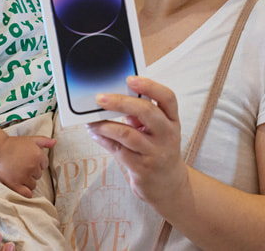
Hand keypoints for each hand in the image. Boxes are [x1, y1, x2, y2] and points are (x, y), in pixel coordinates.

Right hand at [0, 134, 55, 197]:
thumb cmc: (14, 144)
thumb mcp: (31, 139)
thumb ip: (44, 141)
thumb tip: (55, 142)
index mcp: (38, 155)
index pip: (45, 165)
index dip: (38, 163)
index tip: (30, 161)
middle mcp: (33, 166)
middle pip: (39, 175)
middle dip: (33, 172)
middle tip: (23, 167)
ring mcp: (24, 176)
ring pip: (33, 184)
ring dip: (28, 181)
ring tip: (21, 175)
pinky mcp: (15, 184)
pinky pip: (26, 193)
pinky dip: (26, 192)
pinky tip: (24, 188)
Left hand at [85, 75, 188, 205]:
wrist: (169, 185)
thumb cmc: (158, 150)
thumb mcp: (158, 130)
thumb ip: (142, 114)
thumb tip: (115, 97)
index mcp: (172, 120)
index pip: (167, 98)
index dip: (150, 86)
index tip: (131, 79)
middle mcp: (167, 135)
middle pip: (146, 112)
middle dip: (120, 102)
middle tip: (101, 99)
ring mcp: (155, 152)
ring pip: (128, 134)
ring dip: (105, 125)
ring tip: (92, 121)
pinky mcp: (142, 168)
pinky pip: (118, 150)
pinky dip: (103, 140)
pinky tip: (95, 134)